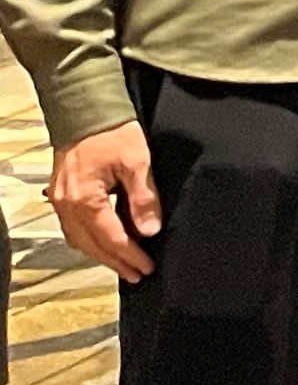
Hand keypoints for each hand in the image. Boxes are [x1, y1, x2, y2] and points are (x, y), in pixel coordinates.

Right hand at [51, 121, 161, 282]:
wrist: (84, 109)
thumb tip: (149, 230)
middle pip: (91, 245)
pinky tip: (103, 243)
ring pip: (79, 239)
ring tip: (123, 264)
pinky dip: (89, 240)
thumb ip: (143, 198)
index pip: (110, 238)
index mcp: (85, 200)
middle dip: (115, 262)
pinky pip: (73, 228)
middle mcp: (67, 205)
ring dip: (101, 254)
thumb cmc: (111, 131)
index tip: (147, 267)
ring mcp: (60, 201)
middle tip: (137, 274)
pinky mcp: (61, 195)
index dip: (130, 255)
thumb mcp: (138, 161)